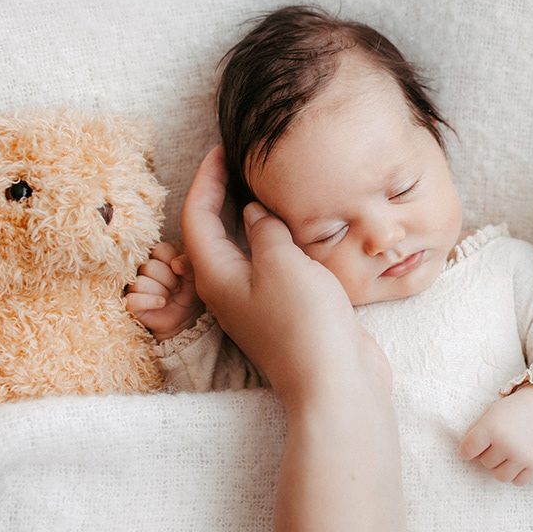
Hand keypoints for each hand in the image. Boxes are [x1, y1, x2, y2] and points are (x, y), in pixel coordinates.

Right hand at [125, 242, 203, 340]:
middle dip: (168, 280)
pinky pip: (132, 299)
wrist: (186, 316)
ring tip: (169, 298)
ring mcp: (134, 286)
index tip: (180, 273)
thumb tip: (176, 264)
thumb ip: (188, 263)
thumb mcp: (194, 275)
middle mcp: (141, 269)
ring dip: (161, 292)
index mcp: (157, 258)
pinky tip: (162, 303)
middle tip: (177, 289)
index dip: (171, 262)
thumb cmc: (188, 291)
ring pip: (141, 283)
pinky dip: (149, 301)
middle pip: (149, 266)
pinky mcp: (130, 304)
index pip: (159, 249)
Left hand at [180, 145, 390, 414]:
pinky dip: (278, 241)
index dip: (207, 178)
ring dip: (254, 218)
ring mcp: (258, 303)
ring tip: (273, 188)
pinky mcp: (287, 312)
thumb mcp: (281, 263)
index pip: (197, 216)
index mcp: (216, 275)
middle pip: (214, 232)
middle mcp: (231, 289)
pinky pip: (273, 266)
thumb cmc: (303, 324)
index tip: (224, 149)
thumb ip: (265, 230)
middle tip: (244, 161)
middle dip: (224, 194)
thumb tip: (255, 212)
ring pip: (246, 250)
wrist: (335, 382)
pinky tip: (301, 231)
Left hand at [458, 383, 532, 485]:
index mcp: (491, 428)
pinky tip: (520, 459)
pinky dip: (517, 473)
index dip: (467, 451)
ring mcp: (522, 456)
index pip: (468, 450)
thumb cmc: (513, 411)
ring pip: (500, 476)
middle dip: (489, 454)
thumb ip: (474, 433)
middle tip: (501, 441)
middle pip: (485, 463)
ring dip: (501, 467)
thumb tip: (466, 455)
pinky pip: (518, 481)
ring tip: (508, 453)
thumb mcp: (490, 414)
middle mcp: (506, 444)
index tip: (471, 450)